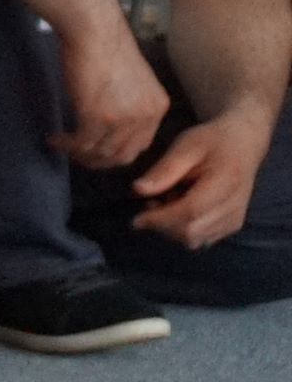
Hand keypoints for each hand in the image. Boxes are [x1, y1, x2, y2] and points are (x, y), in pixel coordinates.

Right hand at [53, 23, 173, 172]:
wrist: (95, 31)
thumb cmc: (108, 48)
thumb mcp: (133, 82)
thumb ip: (130, 106)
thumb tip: (111, 126)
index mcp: (158, 107)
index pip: (140, 146)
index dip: (116, 154)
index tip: (96, 150)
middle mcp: (145, 117)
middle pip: (122, 156)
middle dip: (97, 160)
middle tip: (76, 154)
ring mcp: (122, 119)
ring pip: (100, 153)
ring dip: (77, 153)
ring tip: (61, 144)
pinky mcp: (97, 116)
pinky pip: (81, 143)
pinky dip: (65, 145)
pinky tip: (55, 138)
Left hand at [131, 112, 269, 248]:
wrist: (244, 144)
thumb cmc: (212, 141)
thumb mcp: (186, 145)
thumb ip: (164, 169)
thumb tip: (138, 190)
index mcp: (225, 182)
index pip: (190, 213)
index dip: (159, 220)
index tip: (136, 219)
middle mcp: (234, 206)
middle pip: (190, 232)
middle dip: (162, 225)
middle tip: (151, 203)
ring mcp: (235, 219)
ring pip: (194, 240)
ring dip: (171, 228)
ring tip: (167, 201)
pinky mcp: (232, 226)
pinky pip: (201, 239)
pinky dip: (184, 230)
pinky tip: (180, 209)